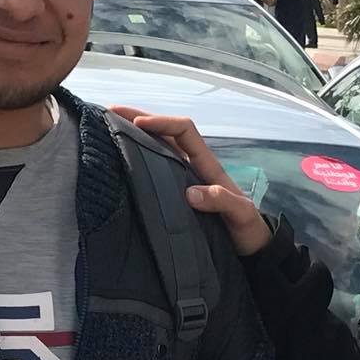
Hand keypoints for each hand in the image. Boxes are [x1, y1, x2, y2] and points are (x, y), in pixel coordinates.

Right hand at [107, 107, 270, 254]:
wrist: (251, 247)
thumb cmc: (247, 228)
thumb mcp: (241, 214)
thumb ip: (221, 201)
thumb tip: (191, 193)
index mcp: (207, 165)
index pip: (183, 131)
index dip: (161, 122)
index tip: (137, 123)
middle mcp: (193, 166)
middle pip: (165, 133)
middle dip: (139, 118)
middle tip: (109, 113)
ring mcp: (184, 178)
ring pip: (158, 148)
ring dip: (135, 136)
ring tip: (108, 129)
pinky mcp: (177, 193)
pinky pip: (156, 169)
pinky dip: (138, 159)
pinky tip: (121, 160)